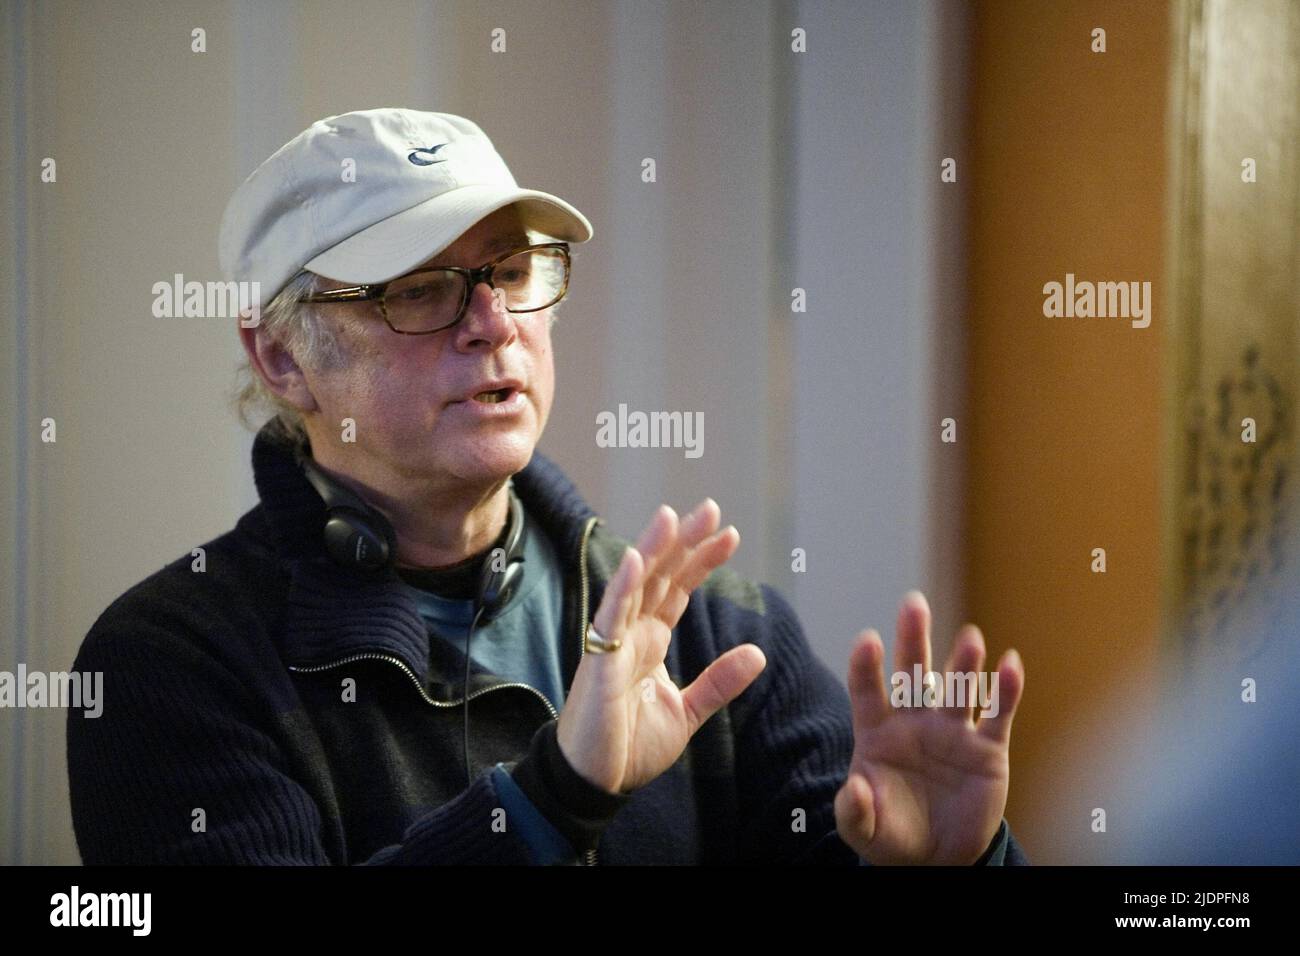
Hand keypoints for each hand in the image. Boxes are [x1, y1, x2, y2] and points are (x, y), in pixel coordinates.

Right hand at [556, 499, 767, 794]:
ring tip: (673, 516)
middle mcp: (630, 634)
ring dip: (653, 549)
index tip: (730, 534)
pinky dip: (622, 587)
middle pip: (659, 576)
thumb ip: (718, 682)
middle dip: (683, 541)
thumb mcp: (687, 712)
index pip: (677, 589)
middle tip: (710, 508)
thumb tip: (758, 652)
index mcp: (649, 641)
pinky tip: (636, 559)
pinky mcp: (599, 662)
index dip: (701, 561)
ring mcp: (612, 644)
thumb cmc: (629, 747)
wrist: (595, 783)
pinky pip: (610, 618)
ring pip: (634, 585)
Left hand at [834, 590, 1024, 863]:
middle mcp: (915, 722)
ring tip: (969, 638)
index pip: (867, 691)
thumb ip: (854, 811)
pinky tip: (1010, 664)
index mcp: (878, 733)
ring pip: (958, 688)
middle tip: (915, 603)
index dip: (867, 666)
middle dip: (913, 639)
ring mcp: (952, 731)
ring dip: (963, 663)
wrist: (936, 858)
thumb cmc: (891, 834)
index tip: (868, 640)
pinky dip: (1005, 690)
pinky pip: (997, 715)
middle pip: (913, 673)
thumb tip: (854, 788)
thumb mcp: (864, 829)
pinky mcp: (987, 749)